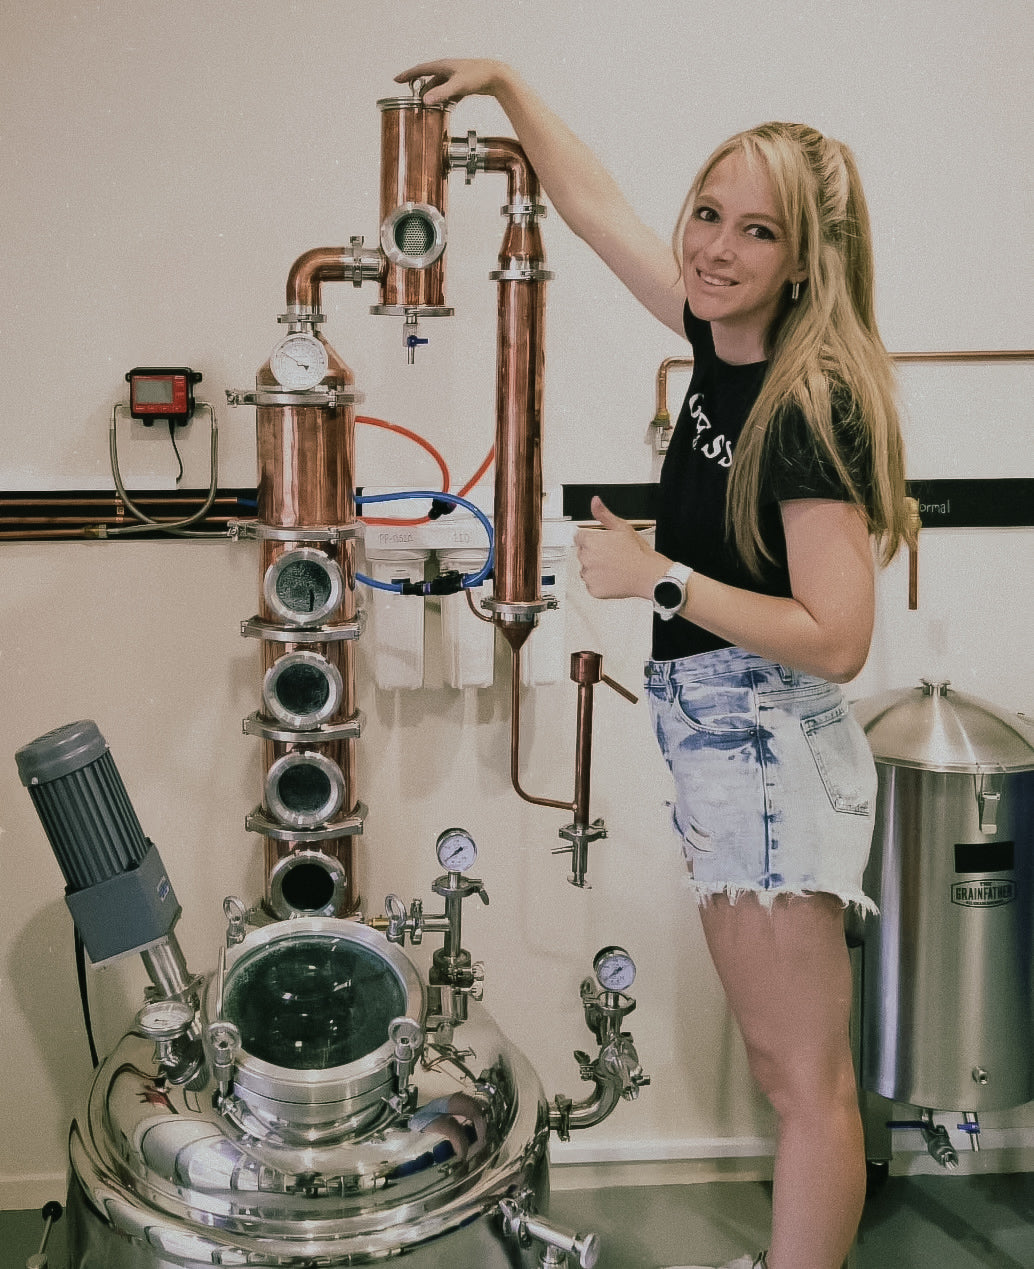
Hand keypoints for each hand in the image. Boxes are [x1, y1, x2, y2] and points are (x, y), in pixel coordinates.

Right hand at [394, 59, 511, 107]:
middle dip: (419, 89)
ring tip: (426, 107)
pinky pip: (449, 93)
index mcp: (443, 66)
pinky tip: (444, 108)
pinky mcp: (462, 85)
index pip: (420, 69)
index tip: (396, 80)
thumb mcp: (457, 86)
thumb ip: (441, 94)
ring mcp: (455, 77)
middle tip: (411, 100)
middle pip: (428, 80)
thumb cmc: (478, 76)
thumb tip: (425, 101)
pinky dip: (444, 100)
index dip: (407, 75)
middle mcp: (447, 70)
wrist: (497, 76)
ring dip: (432, 96)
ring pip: (439, 87)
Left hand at [575, 496, 665, 600]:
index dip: (591, 538)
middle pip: (582, 553)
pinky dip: (599, 582)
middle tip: (612, 555)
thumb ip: (604, 514)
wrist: (649, 575)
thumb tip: (595, 502)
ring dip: (595, 568)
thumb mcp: (622, 527)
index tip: (602, 543)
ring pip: (586, 569)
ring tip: (613, 566)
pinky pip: (591, 584)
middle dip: (593, 553)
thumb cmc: (638, 553)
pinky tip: (612, 577)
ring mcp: (589, 575)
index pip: (579, 537)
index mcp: (590, 541)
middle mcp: (586, 558)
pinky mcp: (593, 589)